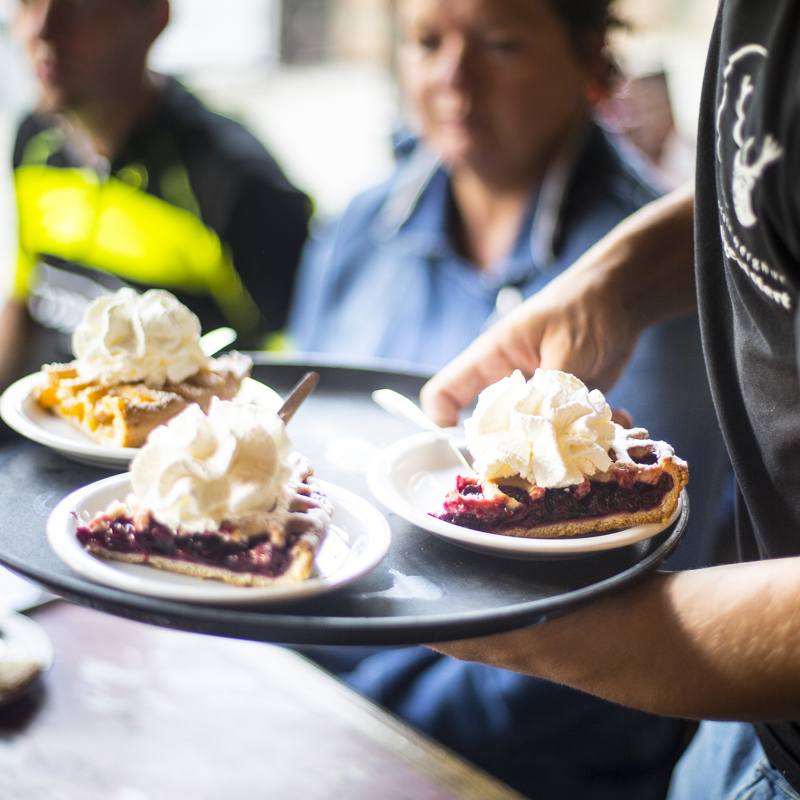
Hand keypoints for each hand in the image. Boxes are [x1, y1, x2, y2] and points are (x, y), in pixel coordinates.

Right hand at [420, 184, 696, 425]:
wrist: (623, 296)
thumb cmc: (585, 307)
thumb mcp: (566, 349)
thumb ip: (551, 393)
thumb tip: (543, 436)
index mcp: (492, 360)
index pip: (446, 391)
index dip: (442, 422)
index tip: (464, 448)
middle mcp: (508, 384)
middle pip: (490, 430)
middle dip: (513, 451)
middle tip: (542, 461)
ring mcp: (537, 399)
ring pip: (534, 439)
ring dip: (563, 446)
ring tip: (592, 437)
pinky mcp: (566, 409)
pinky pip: (572, 435)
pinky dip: (595, 436)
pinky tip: (619, 422)